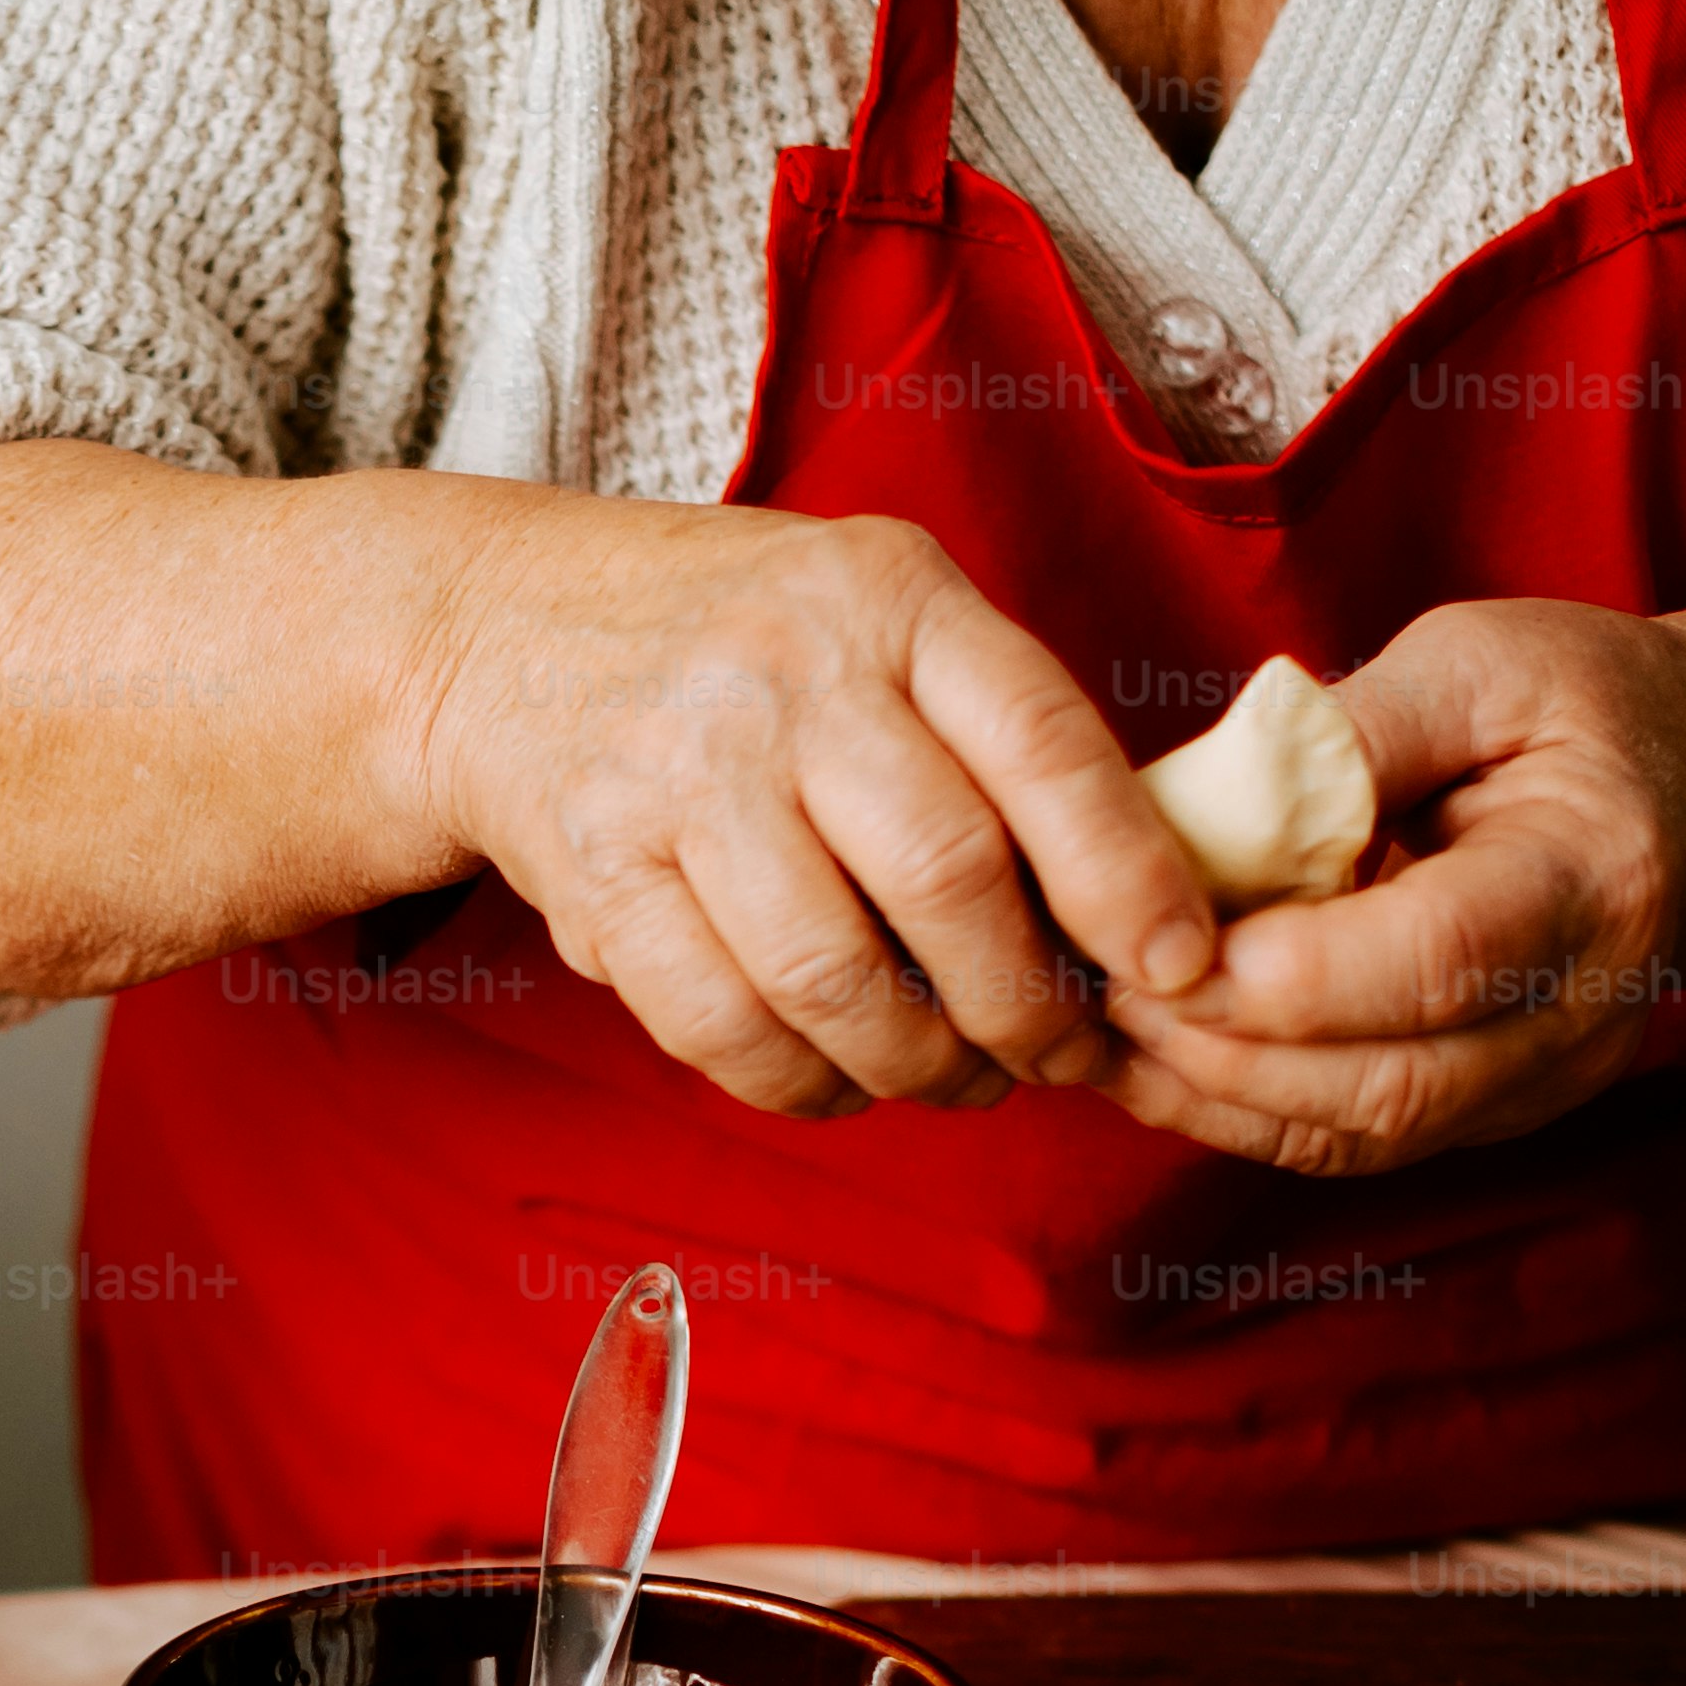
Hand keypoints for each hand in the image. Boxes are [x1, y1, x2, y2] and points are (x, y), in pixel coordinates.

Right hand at [424, 503, 1227, 1114]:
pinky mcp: (601, 877)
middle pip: (947, 880)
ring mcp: (680, 777)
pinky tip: (838, 1080)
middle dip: (1026, 1006)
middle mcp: (784, 675)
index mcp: (891, 599)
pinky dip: (802, 1086)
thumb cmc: (745, 648)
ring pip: (836, 978)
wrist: (507, 638)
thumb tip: (1136, 917)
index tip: (1178, 970)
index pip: (1044, 747)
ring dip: (918, 1064)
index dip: (1128, 878)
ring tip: (955, 1077)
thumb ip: (997, 732)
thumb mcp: (882, 619)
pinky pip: (725, 1029)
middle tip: (1056, 1053)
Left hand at [1098, 596, 1685, 1175]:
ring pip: (1358, 1137)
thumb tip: (1214, 803)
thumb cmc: (1582, 706)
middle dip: (1229, 1053)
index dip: (1298, 975)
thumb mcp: (1477, 662)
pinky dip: (1241, 1113)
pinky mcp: (1490, 1112)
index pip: (1443, 957)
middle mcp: (1584, 1007)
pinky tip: (1159, 1060)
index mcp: (1597, 872)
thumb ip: (1350, 733)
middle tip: (1108, 991)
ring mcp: (1543, 1080)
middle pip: (1392, 1083)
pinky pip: (1349, 1144)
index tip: (1172, 948)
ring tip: (1109, 1031)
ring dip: (1216, 1099)